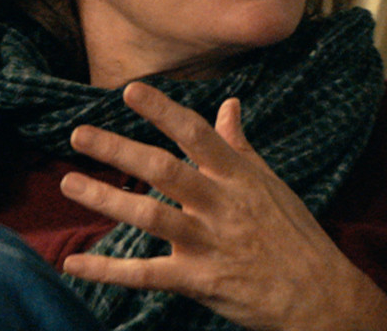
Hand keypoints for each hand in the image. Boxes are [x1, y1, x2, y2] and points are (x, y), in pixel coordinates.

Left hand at [59, 83, 386, 330]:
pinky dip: (107, 269)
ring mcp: (208, 242)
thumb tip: (229, 104)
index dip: (163, 111)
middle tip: (79, 135)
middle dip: (118, 150)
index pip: (196, 134)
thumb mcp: (270, 184)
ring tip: (68, 183)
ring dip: (105, 199)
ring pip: (149, 215)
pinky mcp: (199, 280)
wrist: (318, 294)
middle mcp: (220, 204)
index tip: (130, 91)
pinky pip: (145, 274)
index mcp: (238, 177)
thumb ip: (240, 145)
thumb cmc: (294, 235)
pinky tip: (73, 263)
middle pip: (164, 170)